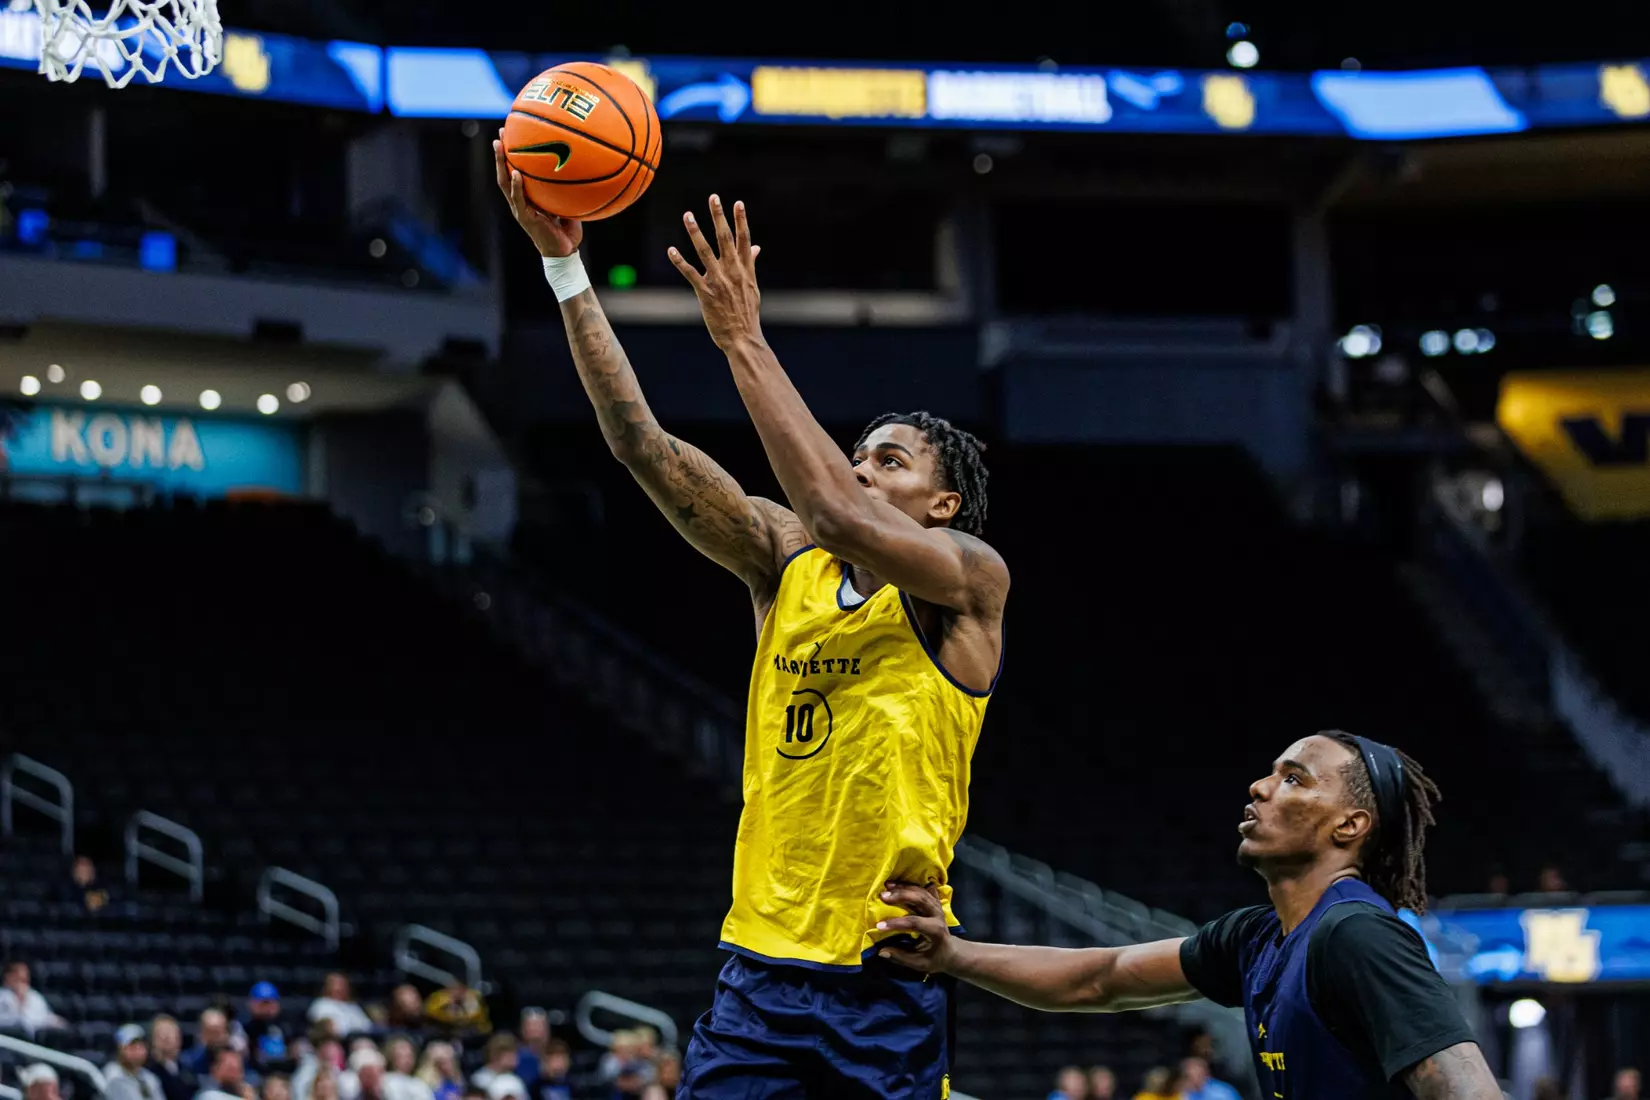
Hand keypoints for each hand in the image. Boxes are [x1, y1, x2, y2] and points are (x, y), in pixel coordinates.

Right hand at [493, 131, 582, 257]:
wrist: (564, 252)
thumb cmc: (567, 229)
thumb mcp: (567, 205)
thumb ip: (566, 189)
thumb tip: (578, 169)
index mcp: (528, 197)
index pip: (515, 171)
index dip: (512, 155)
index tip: (512, 134)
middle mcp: (520, 201)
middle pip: (505, 172)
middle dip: (501, 153)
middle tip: (500, 133)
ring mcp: (520, 209)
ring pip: (505, 183)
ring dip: (501, 164)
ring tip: (500, 146)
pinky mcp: (524, 218)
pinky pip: (518, 199)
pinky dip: (516, 186)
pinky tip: (516, 173)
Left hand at [668, 195, 763, 349]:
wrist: (743, 338)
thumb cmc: (747, 314)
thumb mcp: (753, 287)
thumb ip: (751, 264)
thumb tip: (757, 248)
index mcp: (746, 270)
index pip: (744, 239)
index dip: (741, 220)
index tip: (738, 203)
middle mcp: (733, 272)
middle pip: (725, 238)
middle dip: (719, 217)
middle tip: (714, 198)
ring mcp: (719, 281)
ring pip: (705, 251)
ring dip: (695, 232)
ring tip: (688, 215)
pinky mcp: (705, 293)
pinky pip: (690, 273)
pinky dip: (680, 261)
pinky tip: (671, 250)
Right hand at [874, 882, 959, 973]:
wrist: (951, 951)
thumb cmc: (934, 959)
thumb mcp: (920, 964)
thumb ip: (901, 956)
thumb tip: (881, 951)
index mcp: (936, 931)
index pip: (915, 923)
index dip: (897, 923)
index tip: (879, 926)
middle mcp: (938, 915)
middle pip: (921, 899)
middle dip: (901, 896)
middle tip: (883, 896)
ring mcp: (937, 907)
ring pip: (921, 891)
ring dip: (903, 887)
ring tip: (887, 886)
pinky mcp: (935, 902)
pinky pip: (923, 889)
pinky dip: (909, 885)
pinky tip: (896, 884)